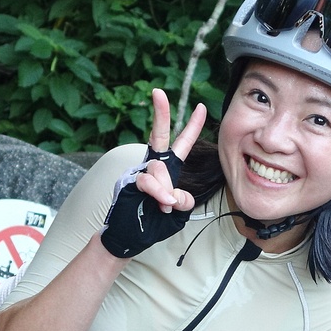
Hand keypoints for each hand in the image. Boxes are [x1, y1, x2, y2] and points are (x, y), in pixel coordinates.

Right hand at [100, 89, 208, 258]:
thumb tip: (174, 193)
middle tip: (158, 92)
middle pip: (158, 135)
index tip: (201, 108)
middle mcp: (152, 166)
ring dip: (165, 189)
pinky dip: (158, 193)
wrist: (129, 238)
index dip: (192, 126)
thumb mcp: (177, 211)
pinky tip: (162, 203)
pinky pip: (148, 181)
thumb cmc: (152, 223)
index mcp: (168, 169)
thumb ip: (182, 199)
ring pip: (159, 169)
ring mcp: (138, 172)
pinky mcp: (128, 181)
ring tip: (166, 205)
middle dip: (160, 113)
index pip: (181, 144)